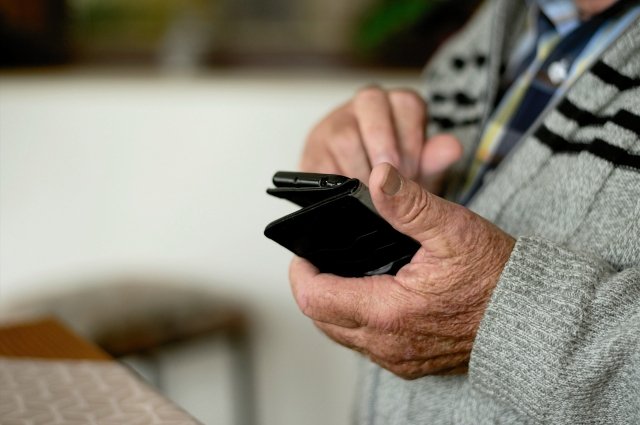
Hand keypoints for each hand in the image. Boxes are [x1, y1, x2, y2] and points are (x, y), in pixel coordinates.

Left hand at [289, 163, 514, 378]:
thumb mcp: (454, 230)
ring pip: (343, 335)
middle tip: (322, 260)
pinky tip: (373, 296)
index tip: (304, 253)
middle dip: (314, 288)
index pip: (314, 298)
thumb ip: (410, 205)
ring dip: (335, 306)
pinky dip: (359, 321)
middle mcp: (388, 344)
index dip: (301, 272)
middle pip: (322, 320)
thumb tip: (378, 177)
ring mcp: (399, 358)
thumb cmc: (497, 278)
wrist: (532, 320)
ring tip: (344, 274)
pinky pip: (368, 345)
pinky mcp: (410, 363)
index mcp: (388, 312)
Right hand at [300, 86, 461, 192]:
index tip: (412, 170)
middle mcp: (362, 107)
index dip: (411, 137)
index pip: (406, 102)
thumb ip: (435, 161)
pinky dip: (337, 183)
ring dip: (361, 168)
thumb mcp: (421, 173)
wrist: (360, 203)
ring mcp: (332, 125)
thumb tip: (452, 148)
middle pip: (370, 102)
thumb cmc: (396, 181)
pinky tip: (350, 197)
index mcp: (396, 105)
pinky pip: (320, 163)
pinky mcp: (311, 153)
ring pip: (343, 133)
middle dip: (383, 145)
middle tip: (391, 180)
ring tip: (373, 196)